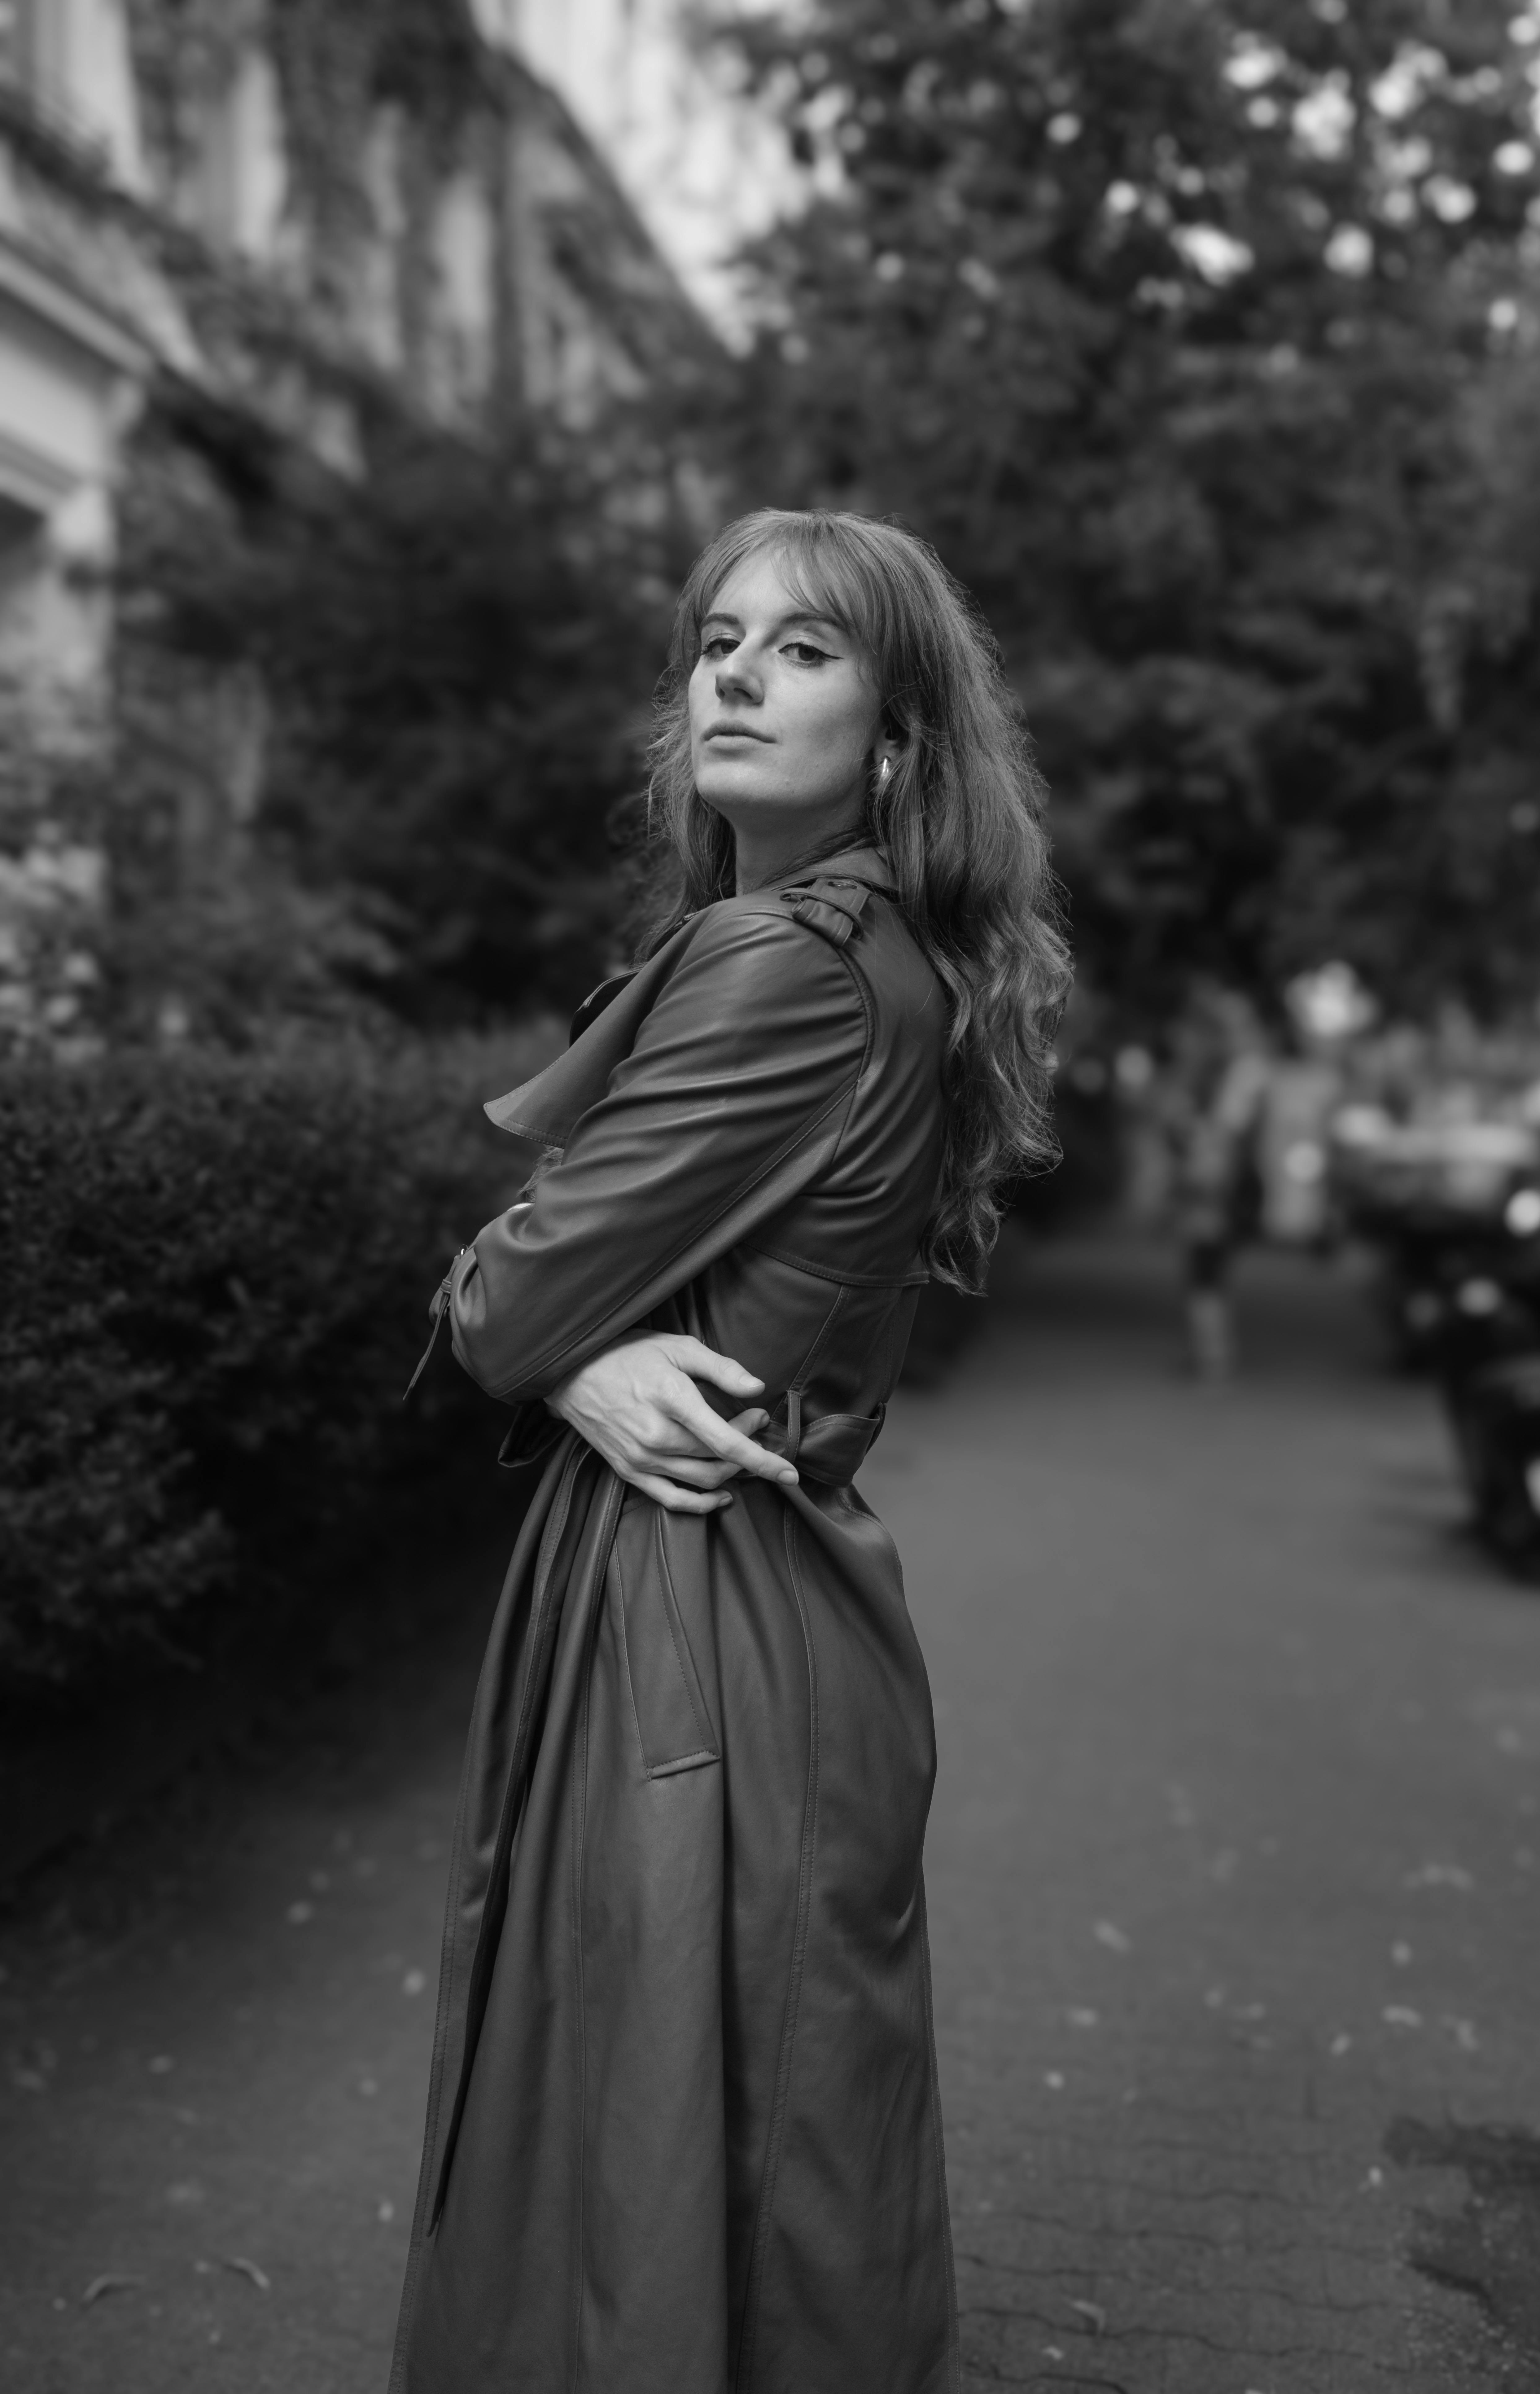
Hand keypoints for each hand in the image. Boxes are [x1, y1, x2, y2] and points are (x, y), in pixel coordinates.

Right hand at [546, 1334, 798, 1513]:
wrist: (570, 1372)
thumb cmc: (627, 1353)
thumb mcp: (677, 1346)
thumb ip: (720, 1367)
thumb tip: (757, 1387)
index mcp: (672, 1399)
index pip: (727, 1440)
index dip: (763, 1459)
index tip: (790, 1469)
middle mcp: (657, 1435)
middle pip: (719, 1461)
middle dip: (749, 1449)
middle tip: (755, 1422)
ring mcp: (641, 1458)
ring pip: (702, 1481)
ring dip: (731, 1473)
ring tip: (742, 1451)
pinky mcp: (628, 1471)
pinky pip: (672, 1499)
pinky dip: (701, 1504)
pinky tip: (722, 1496)